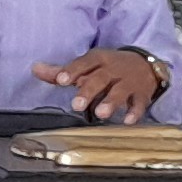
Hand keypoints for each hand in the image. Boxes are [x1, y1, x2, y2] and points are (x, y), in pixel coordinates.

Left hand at [41, 49, 163, 122]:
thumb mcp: (88, 66)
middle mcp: (114, 69)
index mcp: (99, 60)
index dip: (72, 70)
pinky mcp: (142, 94)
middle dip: (89, 91)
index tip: (61, 80)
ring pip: (120, 90)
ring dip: (111, 102)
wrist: (146, 64)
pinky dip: (135, 112)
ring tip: (101, 114)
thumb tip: (35, 69)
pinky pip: (139, 103)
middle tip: (77, 105)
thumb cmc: (109, 67)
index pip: (85, 62)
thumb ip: (61, 71)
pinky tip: (127, 121)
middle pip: (101, 78)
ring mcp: (129, 82)